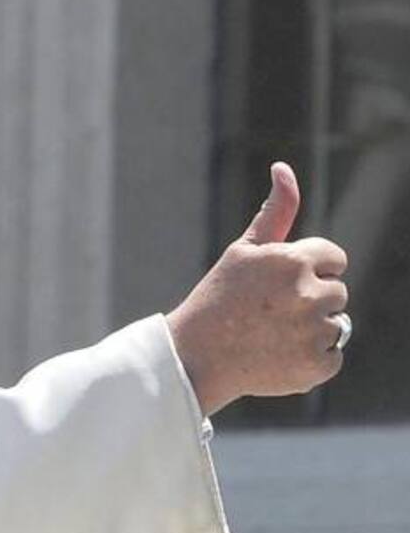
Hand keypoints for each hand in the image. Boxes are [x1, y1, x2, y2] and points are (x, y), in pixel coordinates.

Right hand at [166, 162, 348, 415]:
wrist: (194, 356)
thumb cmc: (218, 298)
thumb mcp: (243, 251)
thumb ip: (275, 211)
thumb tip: (283, 167)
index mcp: (294, 261)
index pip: (334, 259)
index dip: (309, 270)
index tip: (280, 285)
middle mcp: (310, 294)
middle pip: (337, 292)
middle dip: (309, 299)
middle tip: (269, 313)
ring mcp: (315, 332)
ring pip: (336, 324)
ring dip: (311, 330)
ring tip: (270, 335)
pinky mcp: (318, 365)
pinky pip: (332, 356)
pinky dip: (309, 359)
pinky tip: (276, 356)